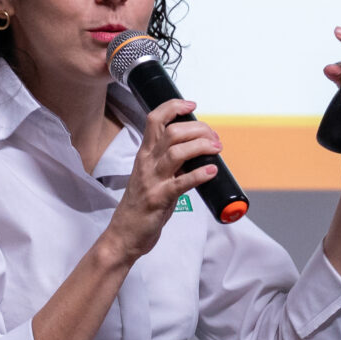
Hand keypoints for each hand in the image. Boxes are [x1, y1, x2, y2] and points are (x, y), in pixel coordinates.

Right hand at [102, 97, 218, 261]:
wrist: (124, 234)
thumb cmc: (140, 205)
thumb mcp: (152, 175)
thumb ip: (169, 160)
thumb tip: (195, 148)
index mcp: (145, 154)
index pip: (155, 119)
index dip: (174, 107)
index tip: (192, 105)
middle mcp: (147, 162)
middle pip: (172, 132)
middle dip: (198, 129)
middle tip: (214, 138)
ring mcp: (152, 180)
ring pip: (176, 151)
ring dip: (201, 146)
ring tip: (216, 149)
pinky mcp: (159, 199)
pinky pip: (181, 183)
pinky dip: (199, 175)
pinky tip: (212, 172)